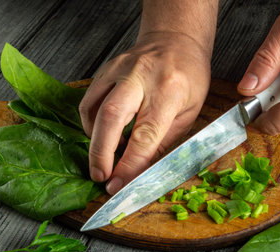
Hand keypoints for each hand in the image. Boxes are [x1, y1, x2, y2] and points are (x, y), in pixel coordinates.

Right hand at [79, 32, 210, 193]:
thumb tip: (140, 170)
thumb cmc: (189, 77)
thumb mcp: (189, 112)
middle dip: (100, 153)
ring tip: (103, 156)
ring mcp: (120, 70)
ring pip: (94, 108)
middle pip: (111, 118)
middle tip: (99, 176)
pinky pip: (89, 99)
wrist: (175, 38)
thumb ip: (163, 140)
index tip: (118, 186)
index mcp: (169, 91)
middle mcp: (141, 78)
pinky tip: (100, 133)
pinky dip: (90, 122)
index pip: (145, 135)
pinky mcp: (106, 69)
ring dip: (94, 139)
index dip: (130, 165)